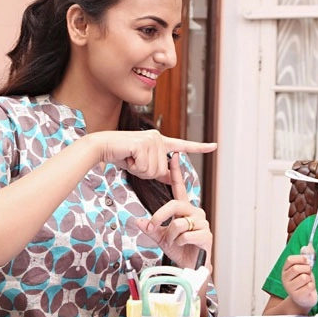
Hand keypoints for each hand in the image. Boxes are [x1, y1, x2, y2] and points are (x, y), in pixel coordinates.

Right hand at [93, 129, 216, 180]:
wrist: (102, 147)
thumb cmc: (121, 155)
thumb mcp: (142, 164)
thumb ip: (158, 170)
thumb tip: (170, 178)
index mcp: (161, 141)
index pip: (184, 145)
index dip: (200, 147)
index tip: (215, 146)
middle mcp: (158, 137)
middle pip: (162, 171)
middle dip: (146, 172)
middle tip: (134, 161)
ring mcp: (151, 139)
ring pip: (154, 171)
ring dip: (139, 170)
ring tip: (130, 159)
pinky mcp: (143, 143)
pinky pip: (145, 168)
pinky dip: (134, 168)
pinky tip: (127, 157)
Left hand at [135, 152, 211, 269]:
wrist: (191, 269)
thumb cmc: (179, 250)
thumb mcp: (161, 238)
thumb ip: (151, 229)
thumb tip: (137, 221)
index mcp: (184, 210)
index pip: (179, 187)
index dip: (176, 172)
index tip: (174, 156)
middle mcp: (195, 213)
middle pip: (175, 204)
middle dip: (160, 216)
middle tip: (154, 225)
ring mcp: (202, 223)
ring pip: (178, 223)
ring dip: (171, 236)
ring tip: (175, 242)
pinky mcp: (206, 235)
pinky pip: (185, 235)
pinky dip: (179, 243)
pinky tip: (184, 246)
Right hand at [281, 254, 317, 309]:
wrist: (304, 299)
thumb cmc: (304, 283)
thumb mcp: (303, 269)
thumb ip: (304, 259)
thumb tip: (306, 248)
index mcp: (285, 270)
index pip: (290, 260)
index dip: (301, 258)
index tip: (307, 261)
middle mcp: (285, 279)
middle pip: (296, 268)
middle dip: (307, 269)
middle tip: (308, 273)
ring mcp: (290, 288)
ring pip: (304, 277)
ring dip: (310, 279)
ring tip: (308, 282)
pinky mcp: (297, 296)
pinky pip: (309, 286)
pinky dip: (312, 286)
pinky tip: (309, 289)